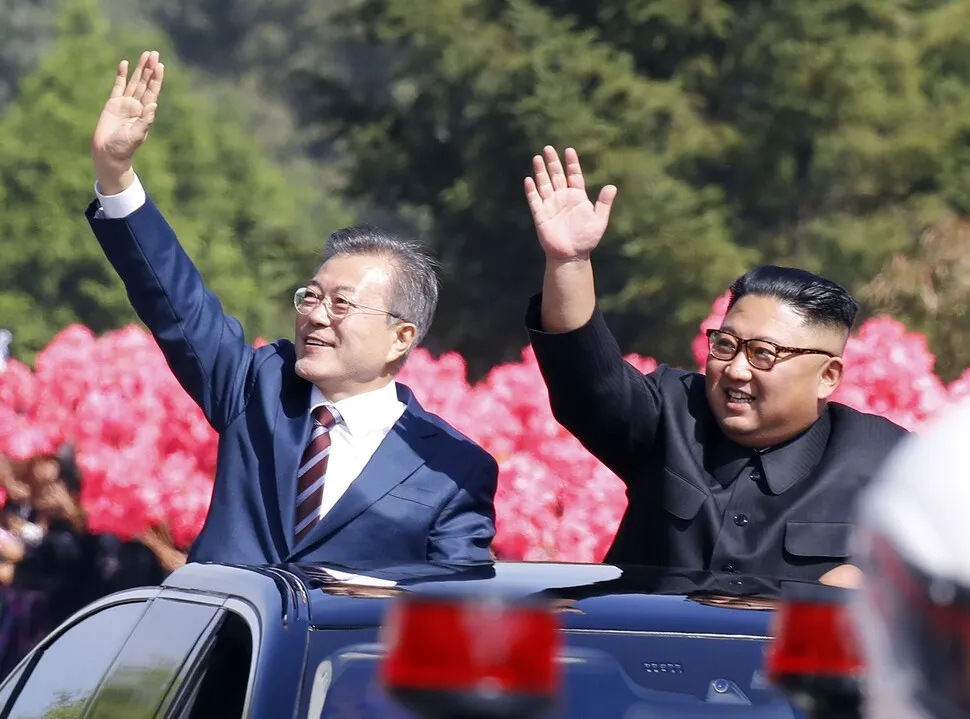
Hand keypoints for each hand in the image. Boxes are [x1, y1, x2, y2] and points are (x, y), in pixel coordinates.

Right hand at [91, 50, 164, 193]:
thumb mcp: (137, 135)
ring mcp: (125, 104)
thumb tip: (154, 104)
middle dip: (150, 69)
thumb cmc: (124, 148)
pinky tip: (124, 64)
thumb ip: (145, 120)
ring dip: (139, 69)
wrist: (108, 153)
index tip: (159, 65)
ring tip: (145, 54)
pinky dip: (121, 75)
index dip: (156, 78)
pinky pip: (118, 86)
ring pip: (134, 82)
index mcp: (145, 113)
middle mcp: (137, 106)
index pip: (153, 92)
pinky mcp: (112, 104)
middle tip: (154, 53)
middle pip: (145, 83)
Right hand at [524, 146, 616, 261]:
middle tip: (548, 148)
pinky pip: (534, 200)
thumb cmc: (587, 239)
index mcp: (577, 197)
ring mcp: (551, 205)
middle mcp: (562, 198)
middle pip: (556, 175)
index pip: (573, 175)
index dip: (572, 163)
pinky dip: (531, 190)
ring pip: (544, 184)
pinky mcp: (541, 215)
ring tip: (537, 158)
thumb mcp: (599, 220)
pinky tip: (528, 180)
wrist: (572, 255)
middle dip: (552, 162)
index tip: (569, 150)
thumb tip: (612, 186)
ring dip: (540, 171)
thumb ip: (604, 203)